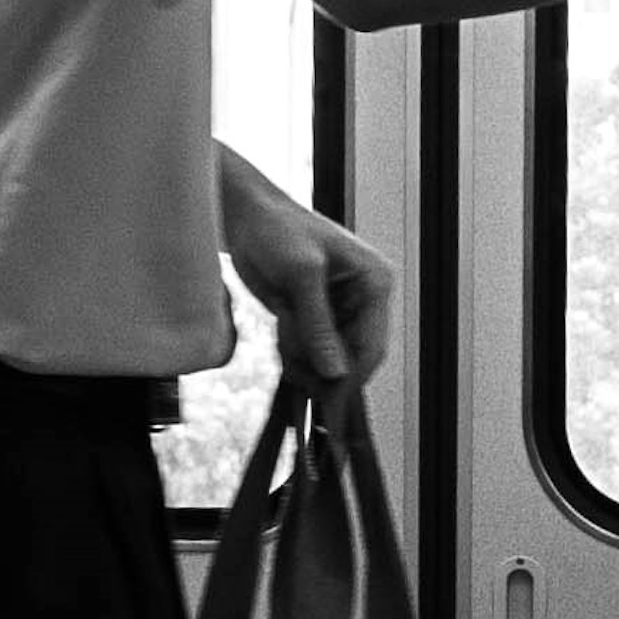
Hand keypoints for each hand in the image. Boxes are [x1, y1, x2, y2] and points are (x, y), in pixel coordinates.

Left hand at [218, 154, 396, 387]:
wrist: (245, 216)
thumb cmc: (277, 228)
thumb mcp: (300, 273)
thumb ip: (318, 324)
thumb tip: (335, 371)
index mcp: (374, 282)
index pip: (372, 345)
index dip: (351, 377)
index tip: (329, 401)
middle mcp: (362, 300)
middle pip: (351, 359)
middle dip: (320, 364)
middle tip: (292, 357)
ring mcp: (338, 311)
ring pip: (328, 361)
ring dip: (302, 358)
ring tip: (283, 330)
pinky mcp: (314, 317)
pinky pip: (309, 352)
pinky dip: (292, 352)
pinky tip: (282, 329)